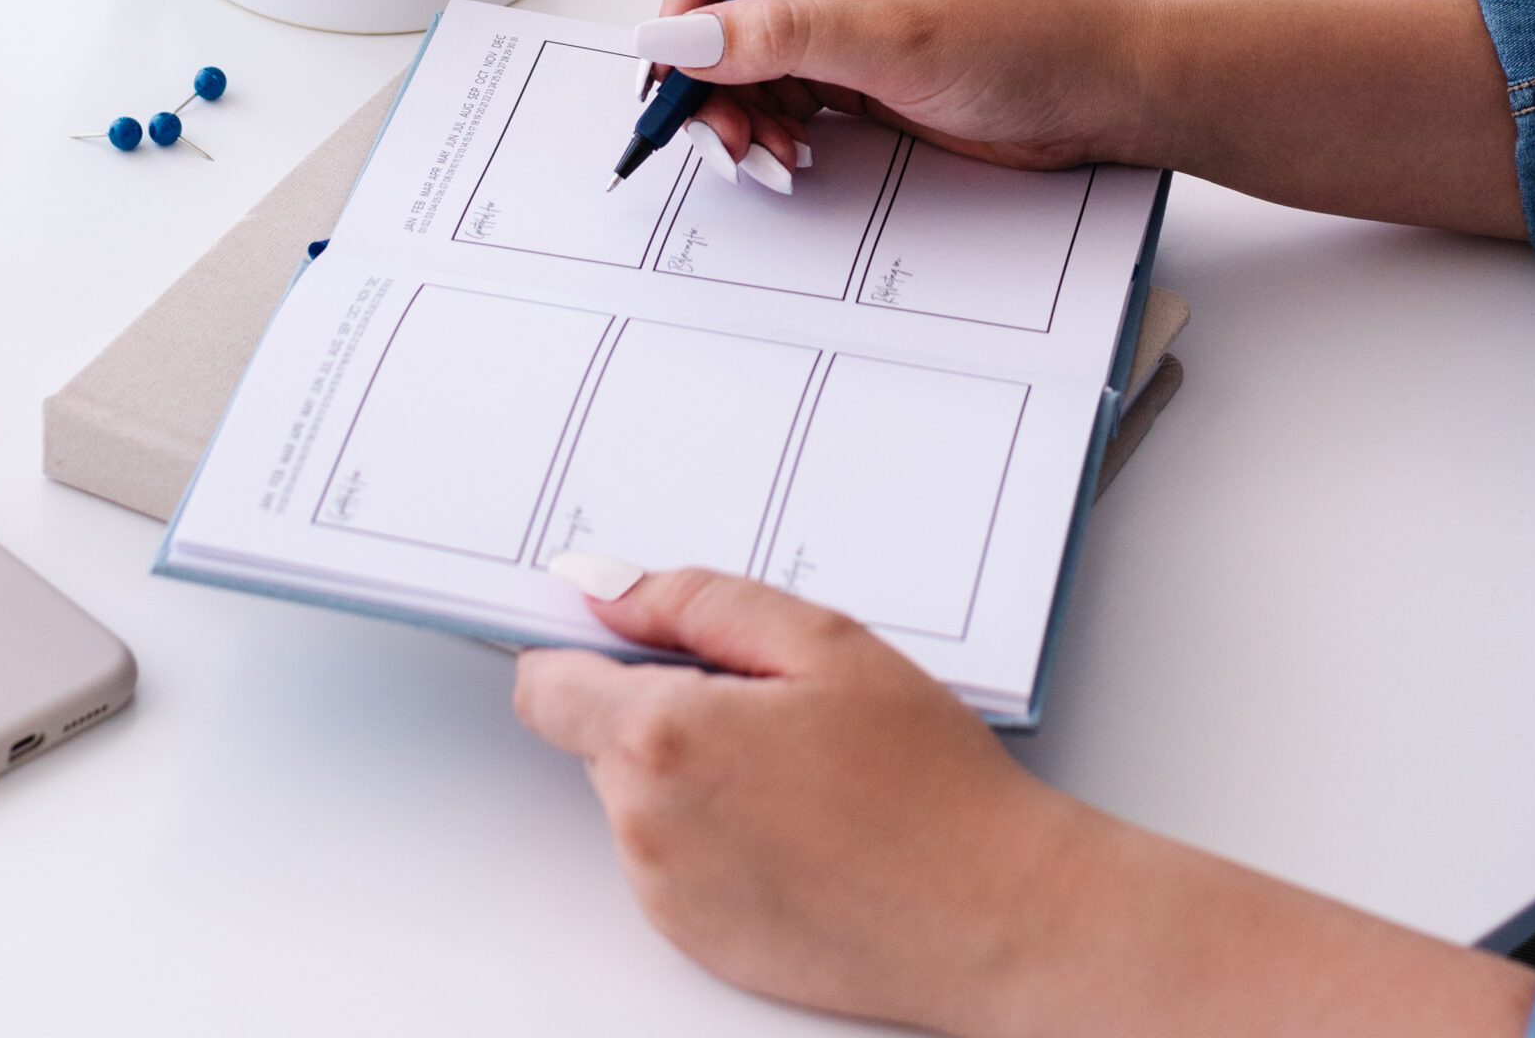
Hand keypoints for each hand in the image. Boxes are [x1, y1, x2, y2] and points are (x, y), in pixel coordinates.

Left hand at [513, 568, 1072, 1032]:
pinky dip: (717, 833)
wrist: (990, 916)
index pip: (544, 684)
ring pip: (640, 800)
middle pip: (599, 738)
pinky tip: (803, 822)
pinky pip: (674, 862)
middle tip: (771, 696)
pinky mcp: (698, 944)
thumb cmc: (924, 778)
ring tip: (802, 765)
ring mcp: (667, 897)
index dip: (582, 647)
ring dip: (691, 770)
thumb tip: (608, 591)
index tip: (632, 633)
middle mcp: (644, 829)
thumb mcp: (823, 641)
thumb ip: (698, 602)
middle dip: (661, 703)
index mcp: (662, 740)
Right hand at [639, 0, 1152, 175]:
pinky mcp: (845, 72)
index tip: (686, 59)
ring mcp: (831, 19)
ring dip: (733, 113)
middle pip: (706, 3)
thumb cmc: (1031, 37)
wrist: (1105, 93)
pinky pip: (771, 97)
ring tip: (768, 156)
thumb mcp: (898, 40)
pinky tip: (793, 157)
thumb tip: (678, 37)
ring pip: (731, 61)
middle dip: (701, 72)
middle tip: (717, 135)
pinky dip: (766, 131)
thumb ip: (781, 38)